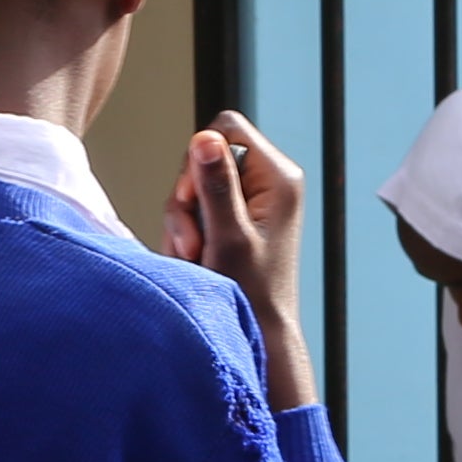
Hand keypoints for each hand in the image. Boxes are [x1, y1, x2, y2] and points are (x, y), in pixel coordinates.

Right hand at [167, 112, 316, 413]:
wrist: (259, 333)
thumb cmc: (251, 293)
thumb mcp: (228, 237)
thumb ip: (216, 186)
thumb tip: (204, 138)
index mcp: (278, 177)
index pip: (226, 129)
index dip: (199, 157)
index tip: (194, 197)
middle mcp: (267, 183)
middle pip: (203, 158)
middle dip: (188, 199)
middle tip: (195, 239)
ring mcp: (250, 201)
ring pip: (194, 187)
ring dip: (184, 222)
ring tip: (198, 256)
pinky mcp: (235, 218)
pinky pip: (196, 209)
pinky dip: (187, 233)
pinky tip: (197, 259)